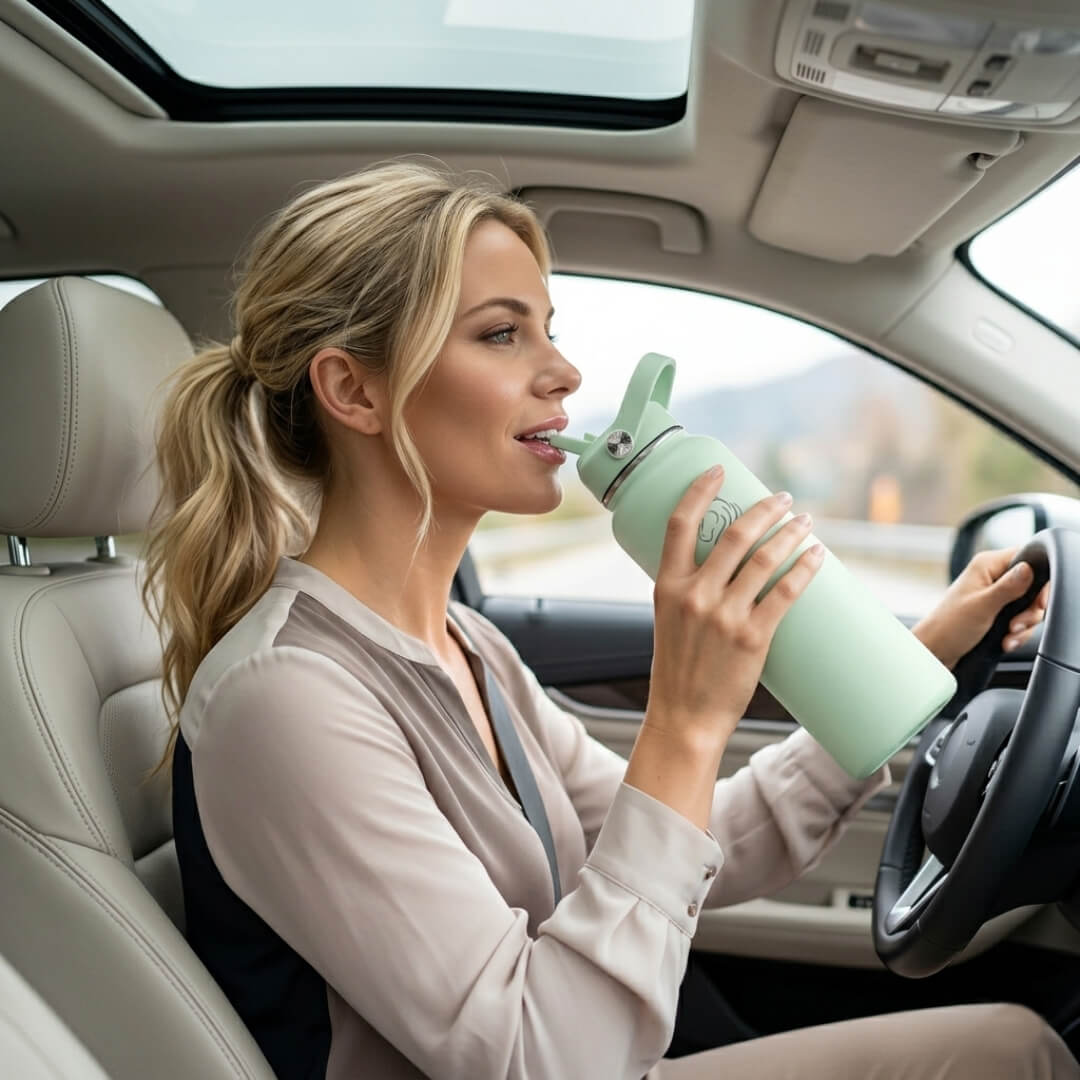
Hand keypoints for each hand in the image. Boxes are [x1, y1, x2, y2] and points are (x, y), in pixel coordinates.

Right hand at [646, 467, 824, 748]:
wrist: (684, 717)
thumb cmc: (678, 670)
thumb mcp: (669, 621)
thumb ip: (690, 590)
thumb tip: (726, 563)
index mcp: (667, 587)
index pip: (680, 524)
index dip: (700, 491)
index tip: (719, 472)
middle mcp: (694, 595)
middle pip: (734, 535)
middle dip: (765, 510)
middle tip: (784, 500)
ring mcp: (724, 616)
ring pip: (764, 559)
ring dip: (790, 534)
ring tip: (806, 523)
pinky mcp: (752, 637)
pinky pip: (785, 593)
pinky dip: (804, 569)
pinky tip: (816, 555)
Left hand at [912, 547, 1047, 670]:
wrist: (935, 651)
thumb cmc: (949, 626)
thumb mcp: (983, 606)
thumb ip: (1008, 587)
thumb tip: (1029, 568)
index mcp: (986, 565)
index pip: (1027, 557)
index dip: (1039, 580)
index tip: (1038, 602)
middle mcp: (991, 576)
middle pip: (1032, 586)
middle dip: (1030, 611)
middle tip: (1016, 625)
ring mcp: (994, 595)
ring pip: (1028, 607)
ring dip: (1023, 626)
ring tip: (1008, 637)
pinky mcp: (995, 612)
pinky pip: (1019, 620)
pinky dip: (1017, 633)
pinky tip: (1006, 642)